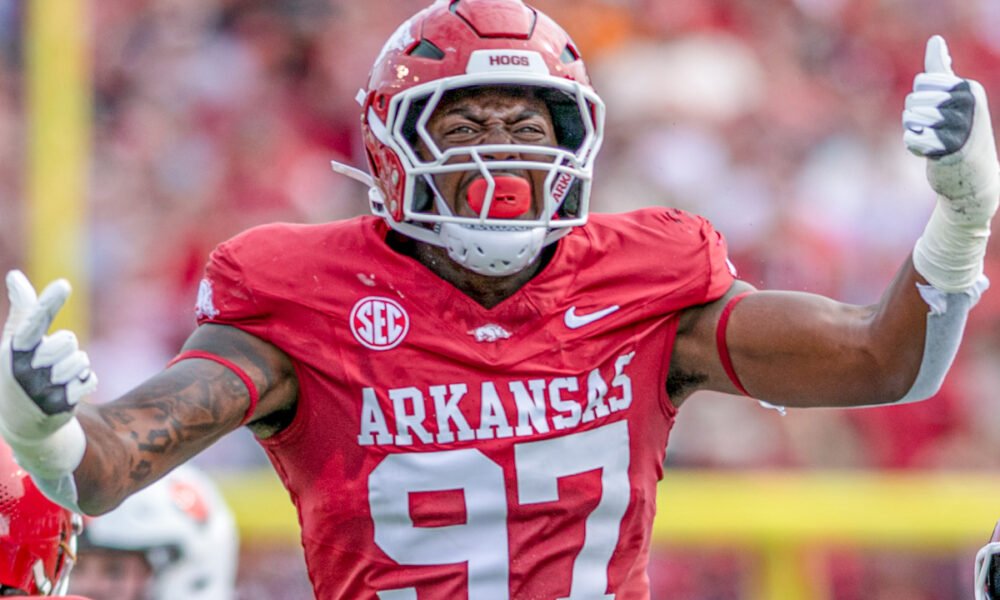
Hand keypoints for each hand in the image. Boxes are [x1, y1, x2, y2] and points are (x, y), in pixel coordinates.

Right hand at [0, 270, 96, 442]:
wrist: (21, 421)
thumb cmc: (21, 371)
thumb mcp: (17, 342)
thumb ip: (24, 310)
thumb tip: (15, 275)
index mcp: (13, 350)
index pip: (34, 321)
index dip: (49, 302)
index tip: (64, 284)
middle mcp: (24, 369)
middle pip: (68, 341)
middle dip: (65, 348)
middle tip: (49, 362)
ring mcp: (41, 389)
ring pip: (81, 360)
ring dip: (76, 366)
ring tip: (57, 378)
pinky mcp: (59, 405)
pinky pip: (90, 379)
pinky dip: (84, 382)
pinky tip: (67, 392)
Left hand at [903, 35, 999, 207]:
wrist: (973, 175)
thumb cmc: (958, 131)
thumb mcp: (954, 98)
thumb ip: (942, 70)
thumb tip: (935, 41)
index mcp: (968, 89)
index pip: (921, 81)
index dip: (920, 97)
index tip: (938, 109)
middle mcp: (967, 104)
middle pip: (913, 99)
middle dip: (915, 116)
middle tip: (934, 128)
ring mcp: (960, 126)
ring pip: (910, 118)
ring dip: (913, 131)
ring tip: (932, 138)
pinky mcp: (947, 149)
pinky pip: (911, 139)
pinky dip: (914, 146)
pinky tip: (929, 151)